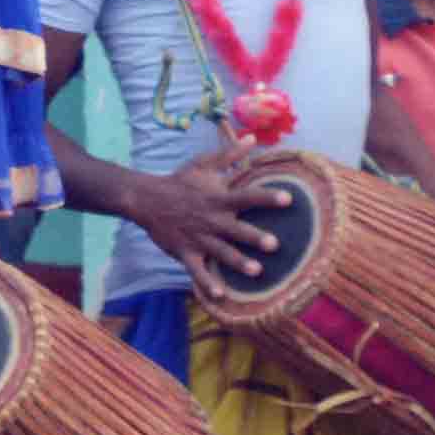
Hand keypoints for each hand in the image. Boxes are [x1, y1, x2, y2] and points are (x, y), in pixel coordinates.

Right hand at [128, 154, 274, 295]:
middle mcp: (211, 219)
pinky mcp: (186, 252)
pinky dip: (207, 283)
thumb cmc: (180, 181)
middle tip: (274, 244)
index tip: (288, 199)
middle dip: (254, 237)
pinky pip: (197, 270)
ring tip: (256, 271)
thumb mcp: (204, 164)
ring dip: (238, 262)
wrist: (146, 199)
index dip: (267, 197)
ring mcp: (199, 238)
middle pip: (237, 229)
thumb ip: (230, 154)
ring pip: (221, 252)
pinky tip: (220, 295)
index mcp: (218, 198)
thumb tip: (254, 138)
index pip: (247, 196)